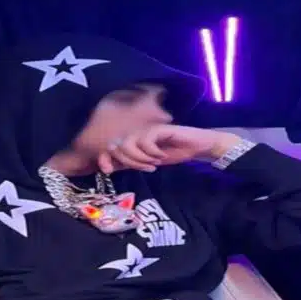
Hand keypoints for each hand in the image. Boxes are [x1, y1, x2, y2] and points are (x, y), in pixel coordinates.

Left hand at [99, 125, 240, 174]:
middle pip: (116, 147)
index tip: (107, 171)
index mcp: (132, 143)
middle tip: (147, 168)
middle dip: (129, 162)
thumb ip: (131, 164)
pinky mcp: (157, 128)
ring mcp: (146, 130)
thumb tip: (111, 168)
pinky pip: (145, 141)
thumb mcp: (148, 163)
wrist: (195, 147)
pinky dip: (152, 152)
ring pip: (128, 144)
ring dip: (140, 158)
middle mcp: (136, 135)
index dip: (105, 158)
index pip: (110, 148)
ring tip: (154, 162)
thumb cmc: (174, 153)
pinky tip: (162, 155)